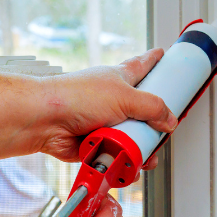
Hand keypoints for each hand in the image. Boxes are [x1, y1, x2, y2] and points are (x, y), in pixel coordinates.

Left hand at [34, 48, 176, 168]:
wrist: (47, 121)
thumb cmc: (75, 98)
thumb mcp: (124, 96)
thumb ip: (152, 107)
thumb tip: (169, 119)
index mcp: (119, 79)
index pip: (141, 66)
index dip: (153, 60)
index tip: (162, 54)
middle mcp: (112, 101)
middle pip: (142, 111)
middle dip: (153, 125)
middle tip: (161, 131)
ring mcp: (105, 123)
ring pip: (132, 137)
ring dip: (140, 148)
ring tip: (144, 153)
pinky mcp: (98, 143)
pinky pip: (118, 155)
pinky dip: (124, 160)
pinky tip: (127, 162)